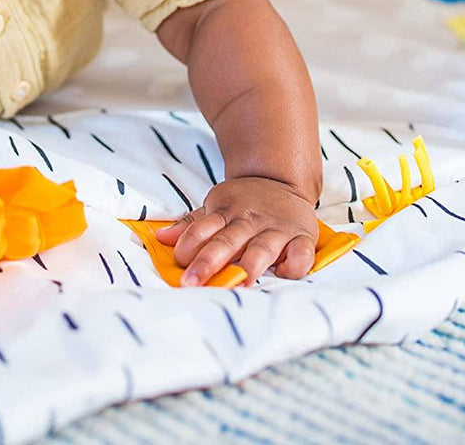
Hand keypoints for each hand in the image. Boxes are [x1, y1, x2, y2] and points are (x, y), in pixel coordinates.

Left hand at [154, 176, 317, 285]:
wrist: (280, 179)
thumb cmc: (244, 202)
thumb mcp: (215, 205)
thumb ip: (191, 224)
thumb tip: (161, 238)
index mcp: (224, 211)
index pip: (202, 228)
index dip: (188, 244)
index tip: (178, 263)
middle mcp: (248, 220)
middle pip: (226, 241)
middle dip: (209, 261)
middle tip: (193, 282)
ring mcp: (276, 228)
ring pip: (261, 248)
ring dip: (250, 266)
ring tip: (240, 285)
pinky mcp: (302, 236)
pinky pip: (300, 253)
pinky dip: (294, 264)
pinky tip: (284, 273)